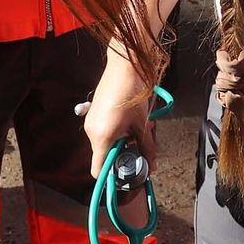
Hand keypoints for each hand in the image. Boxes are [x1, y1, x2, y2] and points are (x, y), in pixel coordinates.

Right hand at [83, 59, 157, 177]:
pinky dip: (115, 130)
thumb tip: (152, 165)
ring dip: (120, 140)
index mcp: (101, 137)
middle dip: (122, 153)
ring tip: (137, 128)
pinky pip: (102, 129)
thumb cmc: (132, 94)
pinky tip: (128, 120)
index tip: (125, 173)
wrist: (124, 66)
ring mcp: (90, 120)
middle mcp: (91, 131)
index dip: (111, 176)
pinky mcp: (93, 111)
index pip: (98, 170)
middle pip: (104, 155)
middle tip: (138, 144)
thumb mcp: (142, 124)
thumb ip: (147, 147)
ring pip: (104, 141)